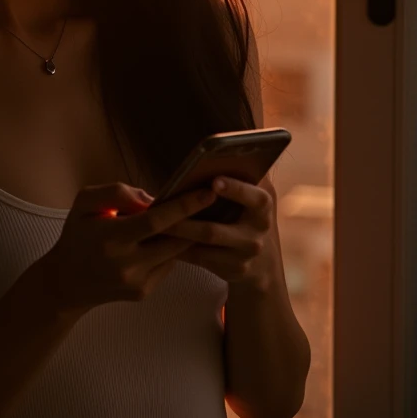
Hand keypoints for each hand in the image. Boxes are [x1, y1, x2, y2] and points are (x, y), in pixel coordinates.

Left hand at [162, 174, 280, 288]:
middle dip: (186, 220)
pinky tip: (158, 238)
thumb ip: (243, 175)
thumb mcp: (253, 196)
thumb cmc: (247, 215)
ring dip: (176, 233)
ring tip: (152, 223)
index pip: (254, 197)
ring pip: (202, 245)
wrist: (262, 262)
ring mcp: (244, 255)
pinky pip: (199, 258)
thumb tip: (223, 146)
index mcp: (263, 205)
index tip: (215, 181)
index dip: (236, 189)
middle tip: (162, 209)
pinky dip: (178, 247)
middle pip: (215, 229)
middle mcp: (257, 232)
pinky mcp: (232, 271)